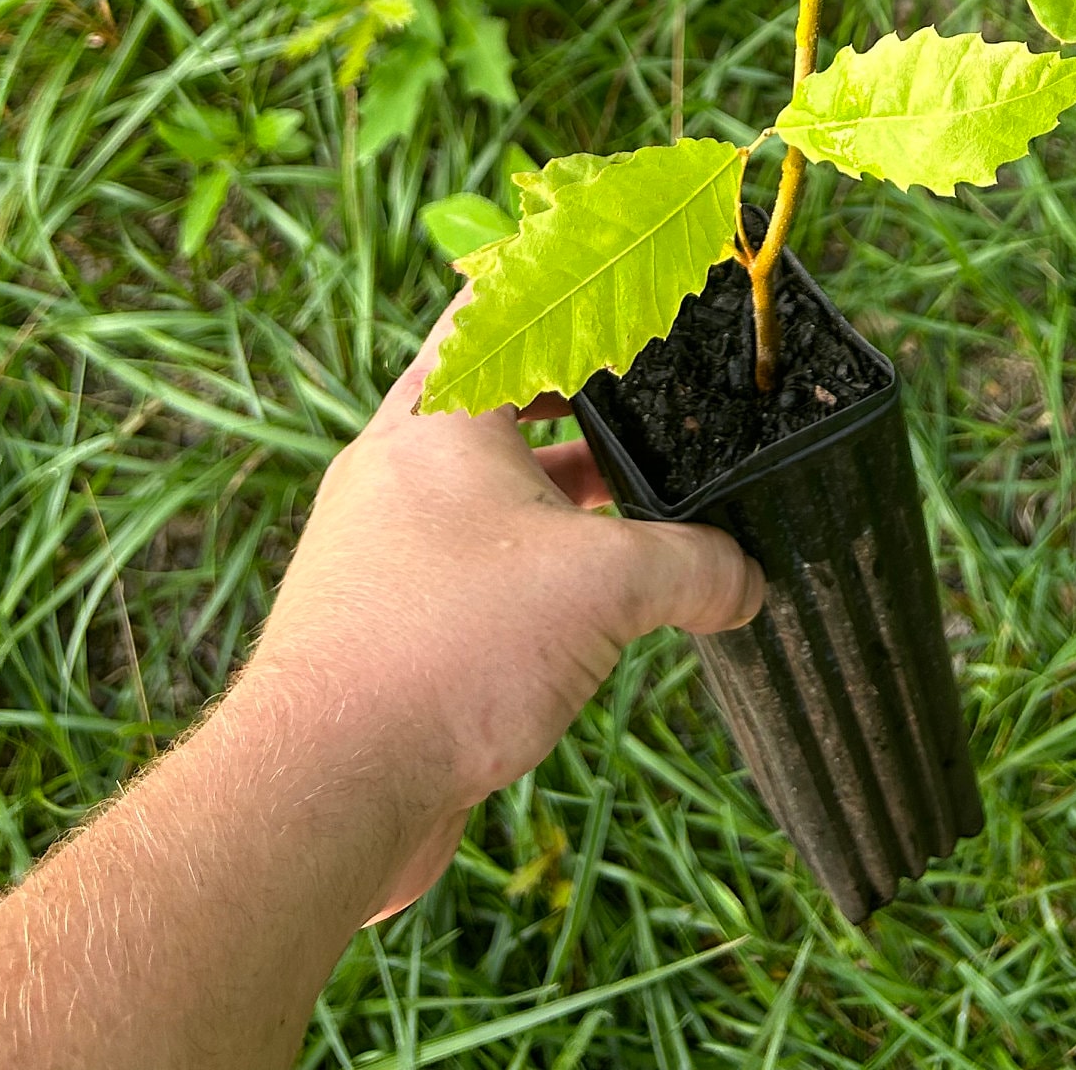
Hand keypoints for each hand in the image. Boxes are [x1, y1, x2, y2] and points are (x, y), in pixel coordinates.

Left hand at [230, 299, 765, 919]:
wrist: (325, 786)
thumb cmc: (450, 647)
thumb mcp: (604, 588)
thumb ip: (692, 567)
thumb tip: (750, 580)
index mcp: (439, 417)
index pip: (497, 311)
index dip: (563, 292)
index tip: (622, 289)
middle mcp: (398, 466)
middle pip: (494, 402)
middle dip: (574, 405)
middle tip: (647, 399)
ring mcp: (382, 545)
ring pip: (484, 491)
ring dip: (556, 494)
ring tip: (636, 502)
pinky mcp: (382, 619)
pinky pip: (467, 564)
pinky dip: (527, 565)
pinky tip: (585, 603)